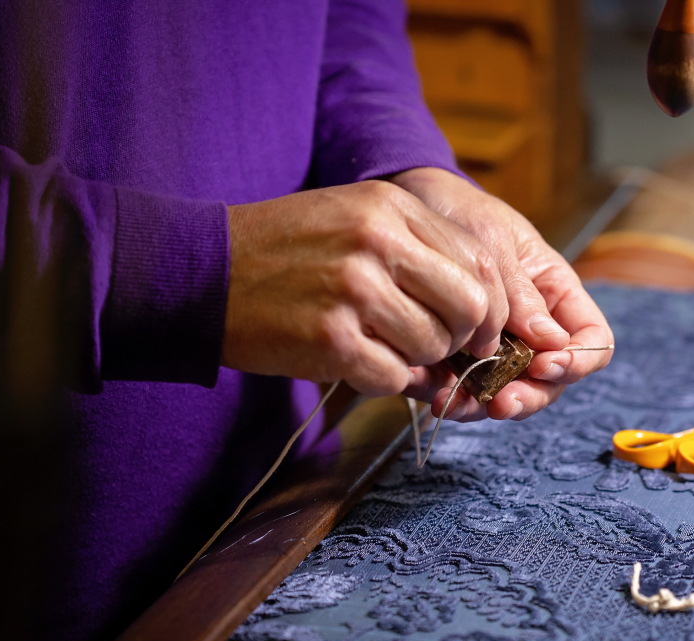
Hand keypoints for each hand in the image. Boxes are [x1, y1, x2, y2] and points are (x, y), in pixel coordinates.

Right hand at [222, 181, 507, 395]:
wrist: (201, 271)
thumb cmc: (287, 249)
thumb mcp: (357, 217)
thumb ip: (421, 249)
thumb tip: (485, 307)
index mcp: (392, 207)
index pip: (481, 261)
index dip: (492, 305)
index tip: (480, 329)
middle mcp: (378, 242)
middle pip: (470, 307)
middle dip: (464, 338)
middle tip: (440, 348)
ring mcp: (354, 291)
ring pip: (434, 346)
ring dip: (419, 360)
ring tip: (383, 346)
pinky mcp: (331, 339)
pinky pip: (394, 377)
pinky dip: (385, 380)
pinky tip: (357, 362)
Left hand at [390, 168, 613, 420]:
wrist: (413, 202)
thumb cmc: (464, 213)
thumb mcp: (495, 244)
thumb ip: (522, 294)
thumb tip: (553, 344)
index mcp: (557, 294)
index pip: (593, 340)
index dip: (578, 360)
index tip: (544, 366)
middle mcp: (533, 327)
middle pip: (551, 379)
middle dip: (528, 397)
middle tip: (499, 403)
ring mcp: (496, 345)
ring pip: (507, 391)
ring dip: (484, 404)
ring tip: (456, 403)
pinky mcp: (458, 355)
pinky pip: (462, 386)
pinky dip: (448, 394)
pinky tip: (428, 390)